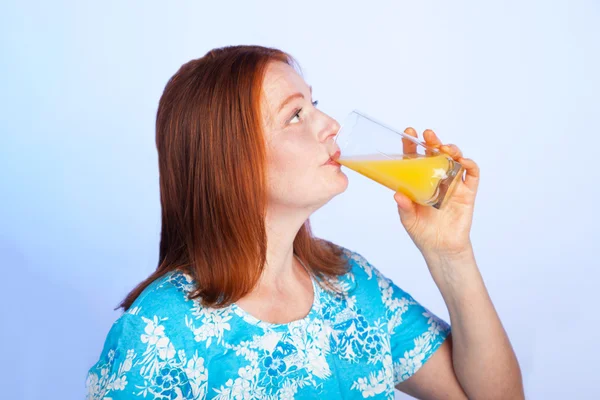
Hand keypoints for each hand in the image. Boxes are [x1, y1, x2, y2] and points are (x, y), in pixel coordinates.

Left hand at [394, 128, 479, 257]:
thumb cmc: (422, 232)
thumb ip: (404, 207)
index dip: (412, 145)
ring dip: (452, 150)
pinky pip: (471, 175)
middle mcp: (436, 179)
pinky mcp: (467, 193)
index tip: (408, 133)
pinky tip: (463, 162)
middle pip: (436, 154)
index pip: (415, 158)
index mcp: (419, 181)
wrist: (441, 249)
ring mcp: (453, 185)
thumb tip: (397, 194)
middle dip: (433, 141)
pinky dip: (469, 165)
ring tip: (444, 148)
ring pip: (455, 160)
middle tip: (428, 135)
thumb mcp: (408, 220)